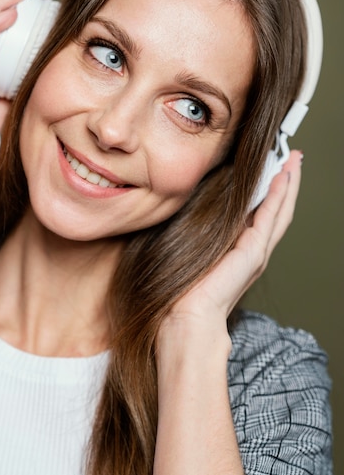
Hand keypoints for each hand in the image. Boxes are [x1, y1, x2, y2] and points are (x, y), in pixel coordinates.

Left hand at [159, 151, 302, 350]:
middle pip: (276, 209)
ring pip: (279, 210)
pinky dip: (279, 195)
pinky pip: (270, 217)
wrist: (185, 318)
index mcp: (237, 250)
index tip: (272, 167)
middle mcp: (252, 251)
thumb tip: (187, 200)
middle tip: (292, 156)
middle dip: (286, 181)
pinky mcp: (253, 253)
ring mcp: (256, 252)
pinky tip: (284, 177)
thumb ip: (198, 228)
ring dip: (288, 183)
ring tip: (294, 160)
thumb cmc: (180, 290)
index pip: (259, 213)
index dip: (268, 190)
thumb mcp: (190, 247)